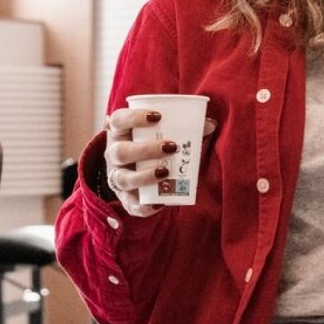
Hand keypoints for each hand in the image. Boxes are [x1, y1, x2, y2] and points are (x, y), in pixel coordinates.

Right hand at [102, 106, 216, 217]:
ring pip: (123, 179)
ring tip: (165, 173)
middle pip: (121, 151)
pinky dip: (144, 207)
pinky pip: (130, 205)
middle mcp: (113, 154)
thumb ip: (183, 128)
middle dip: (145, 150)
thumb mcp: (159, 133)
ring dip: (144, 177)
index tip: (157, 116)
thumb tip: (210, 125)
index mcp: (120, 132)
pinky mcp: (124, 198)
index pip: (119, 120)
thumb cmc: (149, 144)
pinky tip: (160, 203)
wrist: (133, 170)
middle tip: (172, 147)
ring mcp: (116, 177)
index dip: (134, 117)